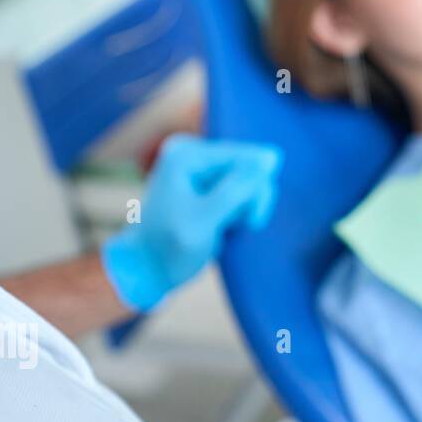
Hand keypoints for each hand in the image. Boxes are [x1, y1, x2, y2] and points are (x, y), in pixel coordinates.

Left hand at [101, 135, 282, 311]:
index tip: (251, 221)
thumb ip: (236, 189)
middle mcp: (194, 153)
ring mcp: (202, 166)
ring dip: (249, 205)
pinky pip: (244, 186)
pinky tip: (231, 224)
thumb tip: (272, 157)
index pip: (245, 157)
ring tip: (234, 227)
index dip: (256, 187)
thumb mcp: (204, 220)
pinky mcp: (210, 180)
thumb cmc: (171, 247)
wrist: (149, 268)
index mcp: (186, 155)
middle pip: (250, 165)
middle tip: (245, 226)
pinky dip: (243, 208)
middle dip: (252, 197)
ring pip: (251, 177)